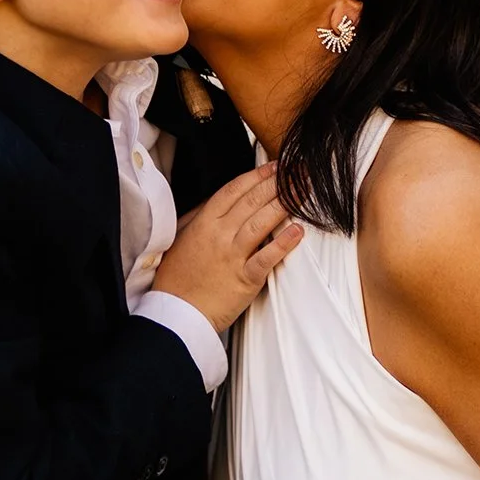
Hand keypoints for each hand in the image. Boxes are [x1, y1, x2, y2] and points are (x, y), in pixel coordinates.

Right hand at [152, 166, 304, 332]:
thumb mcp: (180, 237)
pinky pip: (266, 257)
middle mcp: (219, 235)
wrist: (176, 312)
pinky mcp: (244, 279)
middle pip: (252, 201)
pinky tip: (297, 231)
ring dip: (285, 204)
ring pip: (262, 223)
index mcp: (204, 223)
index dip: (257, 175)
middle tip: (298, 172)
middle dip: (278, 183)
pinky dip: (283, 243)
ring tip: (303, 191)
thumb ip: (199, 216)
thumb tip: (218, 200)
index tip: (275, 166)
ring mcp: (232, 256)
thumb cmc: (177, 278)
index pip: (234, 190)